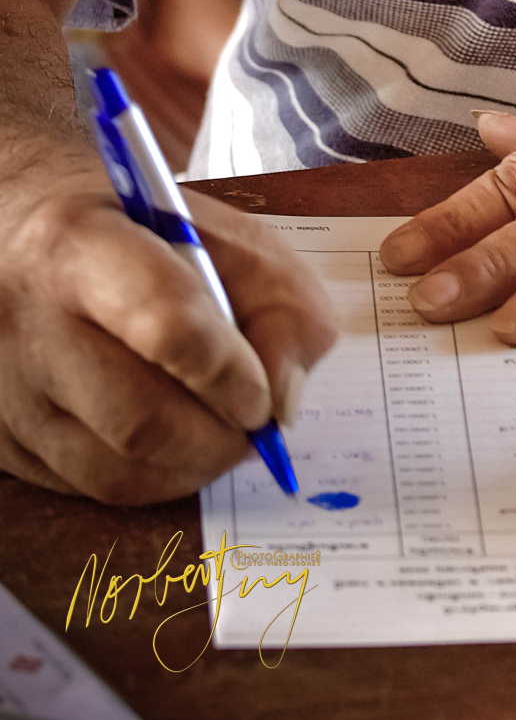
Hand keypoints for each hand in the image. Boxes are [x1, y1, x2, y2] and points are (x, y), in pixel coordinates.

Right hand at [0, 138, 336, 503]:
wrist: (13, 236)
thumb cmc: (134, 232)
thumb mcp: (219, 229)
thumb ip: (279, 296)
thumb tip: (283, 401)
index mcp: (84, 247)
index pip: (168, 325)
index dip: (232, 373)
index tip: (265, 393)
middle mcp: (30, 325)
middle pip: (140, 421)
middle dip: (220, 438)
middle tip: (255, 423)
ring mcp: (9, 393)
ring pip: (117, 474)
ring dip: (194, 466)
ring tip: (221, 428)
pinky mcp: (4, 445)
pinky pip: (93, 490)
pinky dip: (154, 477)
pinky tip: (174, 438)